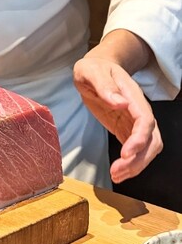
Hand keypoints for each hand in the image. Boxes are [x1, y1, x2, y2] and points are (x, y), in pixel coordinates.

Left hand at [73, 56, 161, 182]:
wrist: (97, 68)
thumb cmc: (94, 68)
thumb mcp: (91, 72)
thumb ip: (103, 85)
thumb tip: (119, 102)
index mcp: (132, 96)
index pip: (145, 120)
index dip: (139, 139)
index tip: (126, 153)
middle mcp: (138, 111)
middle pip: (152, 140)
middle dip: (138, 159)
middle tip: (117, 171)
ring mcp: (134, 122)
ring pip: (147, 149)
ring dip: (135, 166)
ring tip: (116, 175)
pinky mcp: (126, 130)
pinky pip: (136, 151)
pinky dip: (130, 165)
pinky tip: (118, 173)